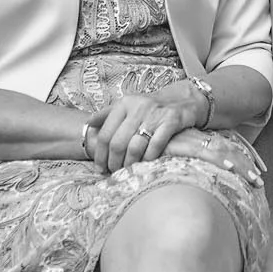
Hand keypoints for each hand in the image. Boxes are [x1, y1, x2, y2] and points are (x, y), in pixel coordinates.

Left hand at [82, 88, 203, 172]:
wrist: (183, 100)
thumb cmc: (151, 107)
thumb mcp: (128, 105)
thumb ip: (108, 114)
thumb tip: (89, 125)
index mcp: (123, 104)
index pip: (106, 134)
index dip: (101, 154)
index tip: (100, 167)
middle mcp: (137, 107)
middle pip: (118, 143)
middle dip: (114, 162)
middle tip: (114, 171)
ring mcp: (155, 114)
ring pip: (135, 146)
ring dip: (129, 163)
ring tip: (128, 170)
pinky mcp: (171, 121)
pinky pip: (156, 145)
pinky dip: (149, 158)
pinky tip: (146, 164)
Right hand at [161, 127, 265, 188]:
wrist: (139, 138)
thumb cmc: (153, 150)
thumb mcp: (173, 159)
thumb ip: (184, 167)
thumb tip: (195, 182)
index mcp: (200, 143)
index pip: (226, 153)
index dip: (241, 163)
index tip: (254, 175)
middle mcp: (201, 141)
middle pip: (231, 153)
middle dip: (247, 167)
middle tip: (259, 182)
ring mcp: (195, 142)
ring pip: (224, 154)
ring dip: (240, 167)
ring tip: (254, 180)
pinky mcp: (186, 145)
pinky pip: (207, 154)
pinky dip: (220, 160)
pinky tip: (230, 168)